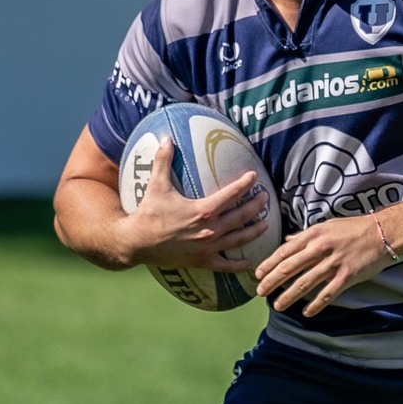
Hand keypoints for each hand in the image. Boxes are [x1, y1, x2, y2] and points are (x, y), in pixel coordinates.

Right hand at [122, 139, 269, 269]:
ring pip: (239, 240)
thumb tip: (165, 138)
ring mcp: (208, 247)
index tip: (254, 176)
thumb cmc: (148, 214)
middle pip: (241, 217)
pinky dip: (238, 265)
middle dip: (256, 206)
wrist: (136, 242)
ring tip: (266, 224)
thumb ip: (163, 161)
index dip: (245, 184)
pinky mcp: (202, 261)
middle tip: (266, 198)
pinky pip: (225, 265)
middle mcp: (210, 230)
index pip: (231, 194)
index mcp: (203, 211)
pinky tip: (249, 262)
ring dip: (255, 231)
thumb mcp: (156, 186)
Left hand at [253, 213, 392, 316]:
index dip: (269, 264)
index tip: (258, 275)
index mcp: (314, 235)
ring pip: (305, 283)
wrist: (383, 232)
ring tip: (277, 305)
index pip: (284, 251)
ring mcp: (333, 263)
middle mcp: (320, 248)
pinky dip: (315, 304)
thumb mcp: (327, 225)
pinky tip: (307, 312)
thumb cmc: (355, 228)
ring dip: (288, 296)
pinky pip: (327, 293)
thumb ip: (306, 235)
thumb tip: (288, 240)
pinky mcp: (347, 276)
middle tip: (260, 292)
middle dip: (271, 282)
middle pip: (289, 268)